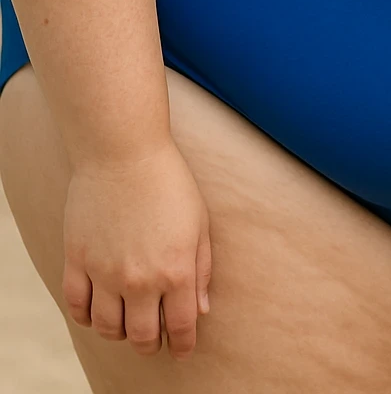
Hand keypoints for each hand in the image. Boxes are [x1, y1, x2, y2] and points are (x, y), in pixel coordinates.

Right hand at [62, 141, 212, 360]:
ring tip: (127, 324)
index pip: (181, 327)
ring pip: (109, 328)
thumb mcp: (199, 223)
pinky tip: (98, 311)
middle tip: (154, 340)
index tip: (183, 350)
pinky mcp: (78, 260)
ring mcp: (105, 272)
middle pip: (143, 336)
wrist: (123, 152)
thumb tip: (200, 310)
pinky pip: (78, 306)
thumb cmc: (169, 182)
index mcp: (176, 270)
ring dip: (120, 333)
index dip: (184, 345)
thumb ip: (201, 269)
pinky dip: (87, 317)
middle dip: (151, 344)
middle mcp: (140, 279)